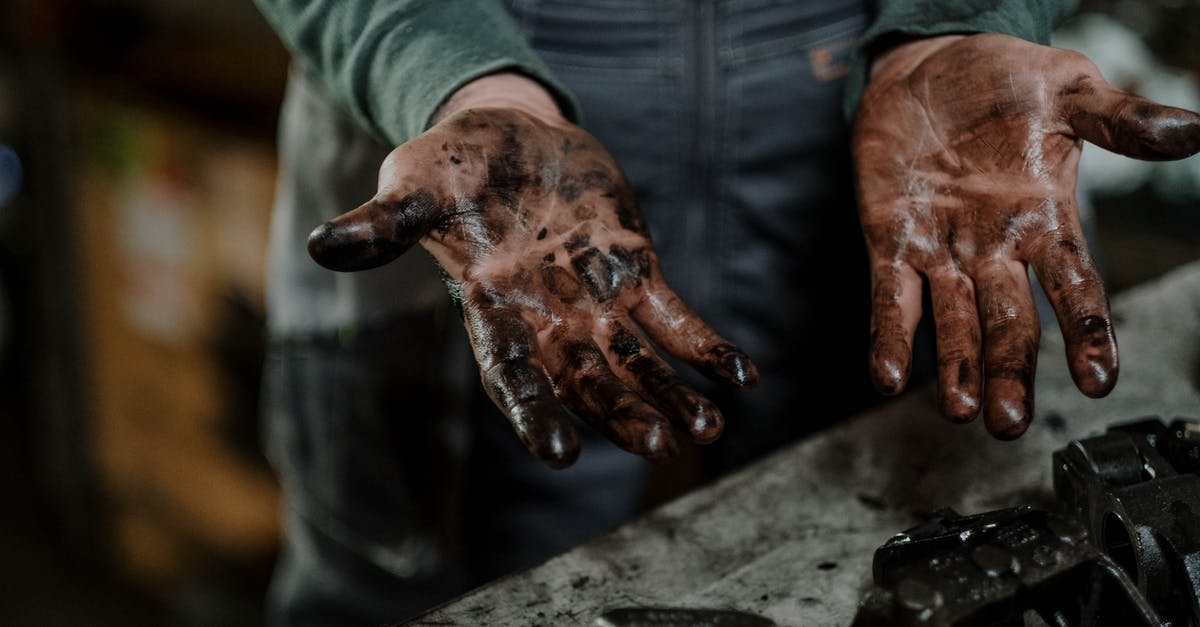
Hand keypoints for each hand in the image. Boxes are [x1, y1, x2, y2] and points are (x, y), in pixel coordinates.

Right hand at [307, 74, 757, 467]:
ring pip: (638, 363)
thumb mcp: (414, 185)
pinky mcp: (636, 273)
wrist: (509, 134)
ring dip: (670, 395)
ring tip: (707, 429)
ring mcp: (596, 301)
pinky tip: (741, 377)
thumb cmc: (452, 165)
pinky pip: (677, 321)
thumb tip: (323, 246)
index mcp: (493, 310)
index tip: (560, 452)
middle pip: (588, 382)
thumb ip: (382, 224)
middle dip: (621, 413)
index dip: (535, 412)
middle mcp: (548, 320)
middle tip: (656, 444)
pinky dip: (706, 348)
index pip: (512, 374)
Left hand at [854, 34, 1199, 437]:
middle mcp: (996, 249)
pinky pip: (890, 297)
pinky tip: (886, 376)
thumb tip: (1191, 130)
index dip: (1087, 334)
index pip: (1075, 288)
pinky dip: (890, 336)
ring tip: (961, 412)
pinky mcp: (890, 242)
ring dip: (956, 368)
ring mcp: (942, 251)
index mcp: (1046, 220)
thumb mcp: (1068, 92)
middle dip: (1010, 371)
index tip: (1098, 380)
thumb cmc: (1004, 81)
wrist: (929, 63)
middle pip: (1009, 322)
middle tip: (1010, 422)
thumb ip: (1120, 120)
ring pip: (953, 322)